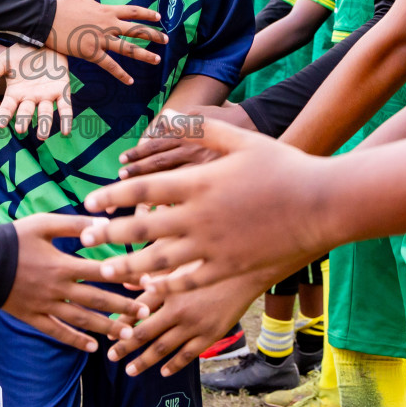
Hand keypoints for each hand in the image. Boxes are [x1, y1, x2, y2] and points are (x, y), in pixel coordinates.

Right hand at [0, 45, 72, 140]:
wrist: (43, 40)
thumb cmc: (22, 52)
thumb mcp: (4, 60)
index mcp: (16, 93)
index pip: (8, 107)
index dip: (4, 116)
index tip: (0, 124)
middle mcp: (30, 98)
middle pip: (26, 113)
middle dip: (23, 121)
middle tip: (20, 129)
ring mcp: (46, 96)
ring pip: (45, 113)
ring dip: (44, 125)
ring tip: (42, 135)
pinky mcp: (62, 91)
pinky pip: (65, 107)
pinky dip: (66, 119)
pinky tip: (66, 131)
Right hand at [3, 214, 149, 351]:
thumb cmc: (14, 238)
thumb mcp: (44, 224)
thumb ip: (75, 224)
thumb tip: (104, 222)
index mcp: (62, 264)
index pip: (101, 272)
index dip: (125, 277)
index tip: (146, 283)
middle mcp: (57, 288)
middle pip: (96, 300)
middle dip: (123, 308)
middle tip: (145, 314)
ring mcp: (45, 306)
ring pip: (81, 320)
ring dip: (105, 328)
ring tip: (127, 336)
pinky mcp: (32, 317)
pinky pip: (57, 332)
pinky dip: (75, 340)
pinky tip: (92, 347)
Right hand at [48, 0, 167, 84]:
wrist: (46, 19)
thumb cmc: (62, 4)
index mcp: (107, 10)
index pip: (133, 11)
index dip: (147, 14)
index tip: (158, 18)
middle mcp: (108, 25)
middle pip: (136, 30)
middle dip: (153, 35)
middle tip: (166, 40)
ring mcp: (100, 39)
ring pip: (128, 49)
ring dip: (144, 55)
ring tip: (157, 60)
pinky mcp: (91, 53)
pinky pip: (110, 65)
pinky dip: (121, 74)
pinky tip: (130, 81)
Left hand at [78, 114, 330, 297]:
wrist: (321, 204)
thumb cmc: (282, 166)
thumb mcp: (240, 138)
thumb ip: (201, 127)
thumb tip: (166, 117)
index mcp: (199, 183)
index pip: (143, 191)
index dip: (112, 197)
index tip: (90, 202)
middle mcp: (201, 217)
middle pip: (142, 229)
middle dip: (109, 234)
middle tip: (84, 239)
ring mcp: (215, 246)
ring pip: (159, 262)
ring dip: (128, 266)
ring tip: (106, 270)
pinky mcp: (230, 268)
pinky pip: (190, 281)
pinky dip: (166, 286)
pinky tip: (150, 288)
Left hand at [106, 274, 273, 375]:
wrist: (246, 272)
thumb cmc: (210, 261)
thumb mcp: (179, 262)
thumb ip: (153, 273)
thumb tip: (128, 281)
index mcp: (167, 288)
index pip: (136, 310)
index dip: (121, 323)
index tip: (108, 332)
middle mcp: (177, 309)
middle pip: (144, 333)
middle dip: (125, 347)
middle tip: (110, 357)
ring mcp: (194, 325)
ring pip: (163, 348)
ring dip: (144, 361)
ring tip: (130, 370)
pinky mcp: (210, 334)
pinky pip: (188, 354)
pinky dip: (174, 364)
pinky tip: (163, 372)